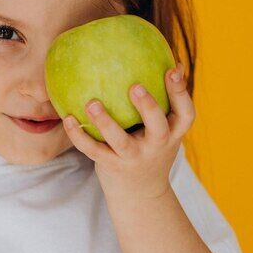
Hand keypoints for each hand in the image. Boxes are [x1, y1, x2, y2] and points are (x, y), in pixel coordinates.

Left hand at [61, 62, 194, 199]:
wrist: (140, 194)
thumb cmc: (149, 148)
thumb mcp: (162, 129)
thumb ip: (160, 102)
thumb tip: (158, 58)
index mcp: (172, 133)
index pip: (186, 113)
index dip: (181, 92)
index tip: (173, 69)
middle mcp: (157, 146)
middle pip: (157, 126)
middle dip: (148, 106)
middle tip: (135, 86)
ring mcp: (134, 158)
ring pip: (120, 141)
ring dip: (105, 122)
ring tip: (92, 103)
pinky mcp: (112, 166)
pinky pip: (93, 150)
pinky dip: (79, 135)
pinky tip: (67, 118)